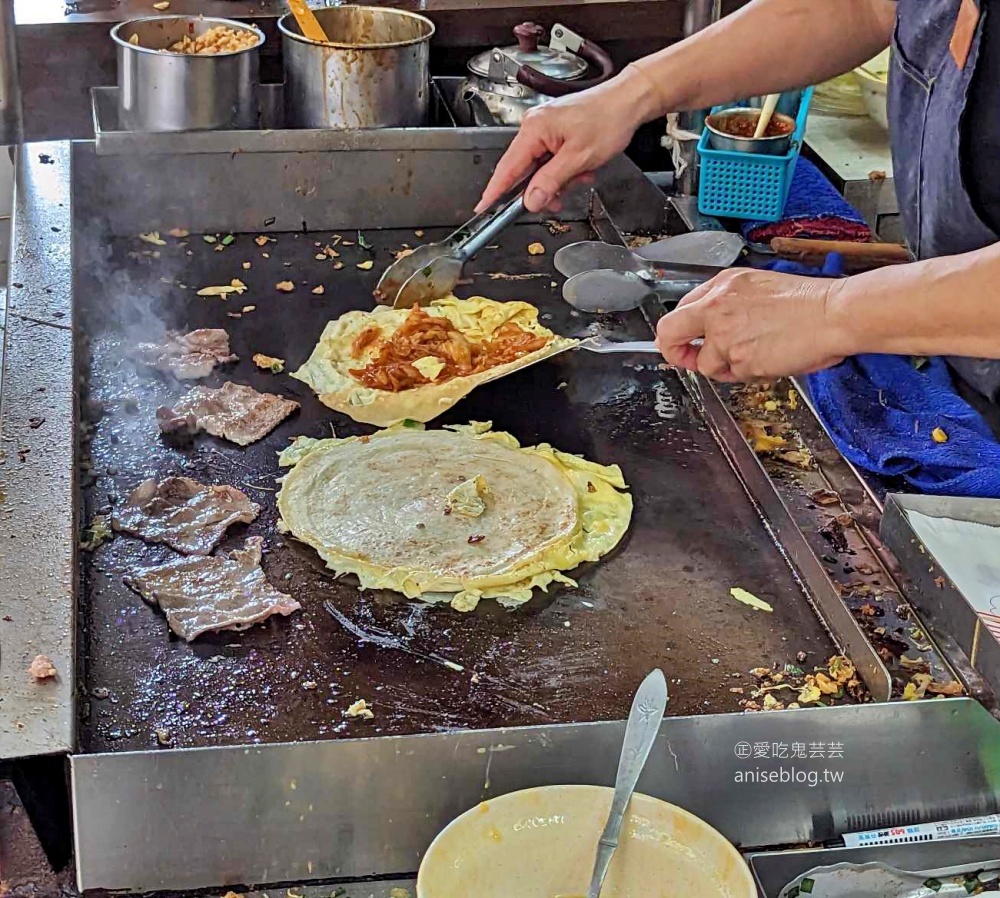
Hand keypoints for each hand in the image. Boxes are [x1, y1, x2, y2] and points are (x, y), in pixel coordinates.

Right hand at [474, 66, 661, 213]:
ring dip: (559, 180)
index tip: (483, 209)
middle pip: (524, 172)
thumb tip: (530, 200)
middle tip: (562, 196)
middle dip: (544, 188)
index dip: (495, 192)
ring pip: (540, 170)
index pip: (507, 168)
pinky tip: (581, 168)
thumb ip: (550, 181)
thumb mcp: (579, 159)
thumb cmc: (608, 119)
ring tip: (581, 175)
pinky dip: (564, 171)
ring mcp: (545, 129)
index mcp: (534, 129)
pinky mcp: (555, 133)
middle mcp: (534, 127)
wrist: (628, 101)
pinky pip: (550, 161)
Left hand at [655, 268, 851, 380]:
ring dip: (727, 366)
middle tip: (687, 359)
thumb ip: (724, 303)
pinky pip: (735, 376)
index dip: (677, 332)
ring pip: (708, 365)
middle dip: (676, 353)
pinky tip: (770, 359)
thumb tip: (701, 324)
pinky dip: (750, 374)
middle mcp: (716, 308)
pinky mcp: (741, 360)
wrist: (834, 313)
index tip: (681, 342)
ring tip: (757, 354)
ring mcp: (726, 336)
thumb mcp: (756, 285)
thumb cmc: (806, 301)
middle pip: (671, 336)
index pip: (679, 312)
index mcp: (720, 287)